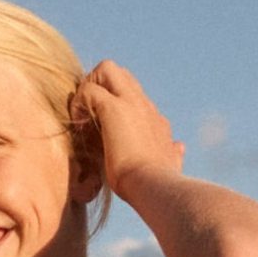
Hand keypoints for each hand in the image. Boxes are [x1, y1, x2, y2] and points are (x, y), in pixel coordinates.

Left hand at [76, 60, 183, 201]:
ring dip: (89, 87)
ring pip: (106, 69)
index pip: (134, 95)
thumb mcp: (170, 164)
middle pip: (121, 73)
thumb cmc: (159, 185)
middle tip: (88, 113)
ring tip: (82, 117)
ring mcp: (131, 103)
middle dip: (100, 85)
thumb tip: (179, 146)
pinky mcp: (113, 109)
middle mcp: (145, 106)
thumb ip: (173, 153)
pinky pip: (90, 90)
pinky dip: (79, 102)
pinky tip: (78, 126)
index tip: (102, 126)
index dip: (115, 101)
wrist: (156, 187)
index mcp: (155, 120)